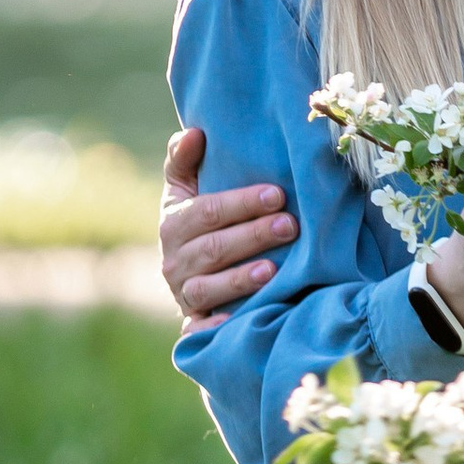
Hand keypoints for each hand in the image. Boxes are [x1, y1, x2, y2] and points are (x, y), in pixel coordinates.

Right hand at [160, 121, 297, 332]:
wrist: (189, 272)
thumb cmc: (198, 219)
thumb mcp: (186, 188)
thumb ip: (184, 159)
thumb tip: (193, 132)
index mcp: (174, 224)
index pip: (208, 211)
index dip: (241, 203)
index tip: (276, 194)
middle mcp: (174, 261)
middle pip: (214, 249)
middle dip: (253, 236)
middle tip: (290, 225)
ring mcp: (183, 294)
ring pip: (208, 288)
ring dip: (240, 279)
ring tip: (273, 270)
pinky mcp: (193, 323)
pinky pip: (197, 330)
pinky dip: (212, 328)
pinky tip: (235, 321)